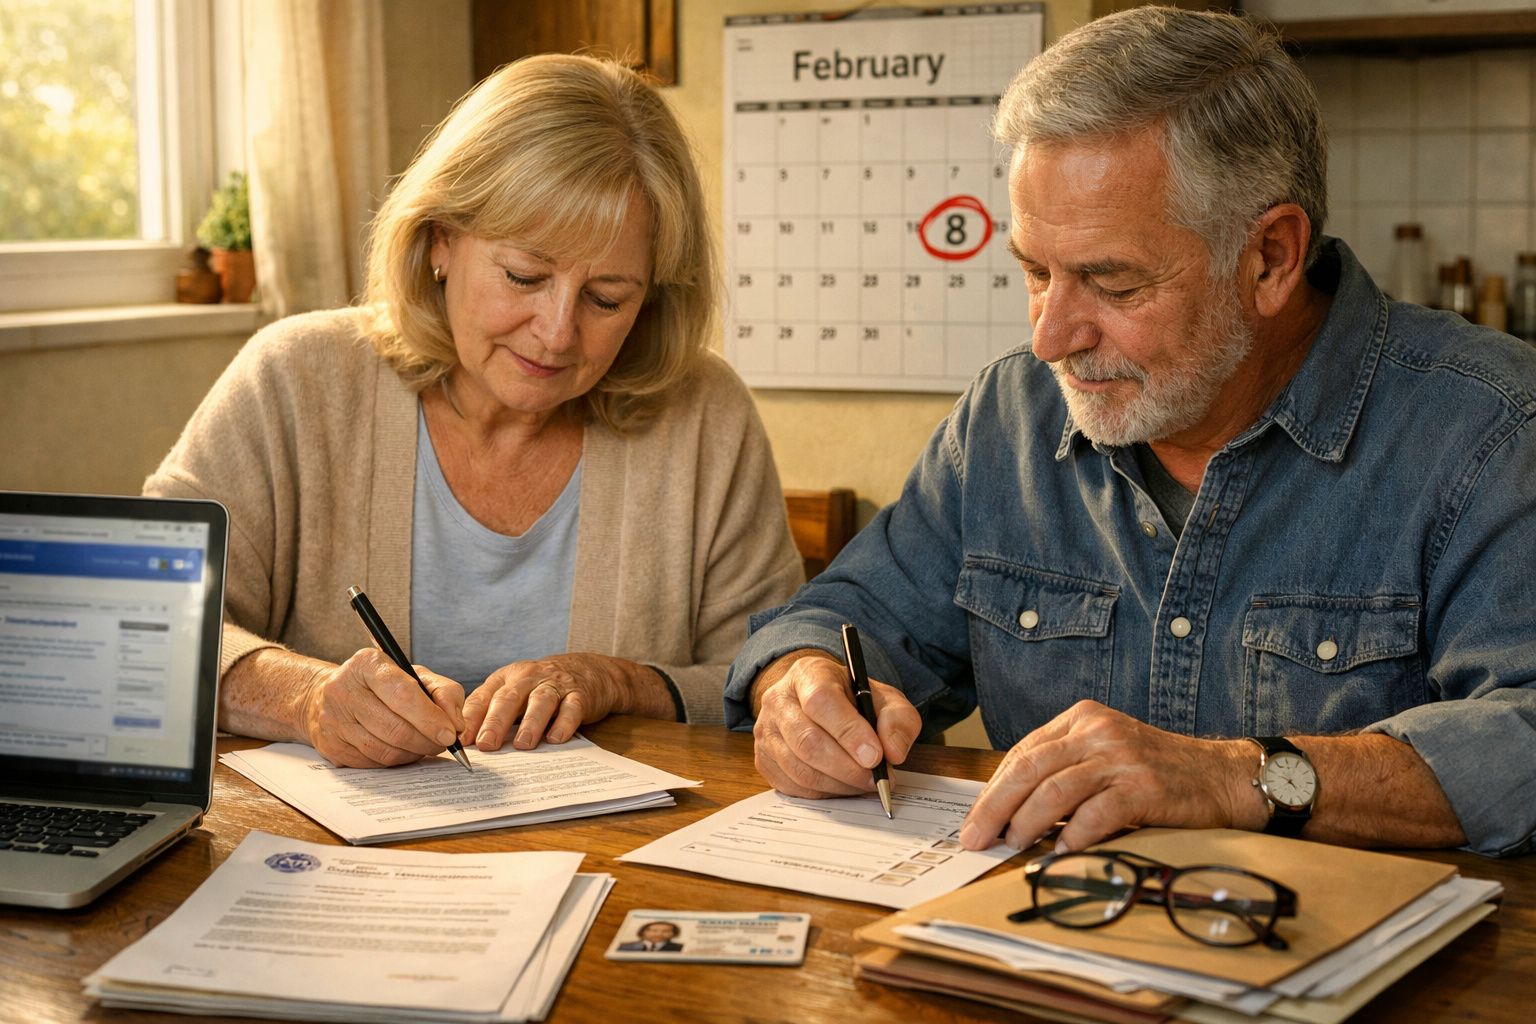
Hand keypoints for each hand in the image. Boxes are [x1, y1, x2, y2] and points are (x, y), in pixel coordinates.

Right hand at [298, 648, 465, 767]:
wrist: (329, 696)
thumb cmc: (382, 684)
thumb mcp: (416, 674)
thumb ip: (444, 692)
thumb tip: (455, 723)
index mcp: (367, 664)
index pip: (403, 694)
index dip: (430, 718)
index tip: (450, 733)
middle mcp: (344, 690)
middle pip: (395, 728)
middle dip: (427, 741)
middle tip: (443, 743)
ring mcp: (333, 720)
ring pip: (385, 750)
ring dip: (414, 753)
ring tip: (425, 745)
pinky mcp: (331, 746)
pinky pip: (374, 762)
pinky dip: (396, 760)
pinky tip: (403, 750)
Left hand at [462, 653, 639, 750]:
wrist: (589, 669)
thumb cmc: (542, 686)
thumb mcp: (514, 690)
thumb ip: (492, 711)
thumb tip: (467, 744)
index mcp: (507, 678)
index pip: (484, 696)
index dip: (471, 718)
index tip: (462, 740)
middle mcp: (529, 678)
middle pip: (510, 698)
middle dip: (496, 721)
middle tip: (486, 744)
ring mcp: (555, 685)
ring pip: (541, 701)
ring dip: (530, 723)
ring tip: (522, 744)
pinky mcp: (580, 695)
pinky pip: (572, 708)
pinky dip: (564, 723)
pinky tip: (556, 738)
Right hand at [751, 649, 921, 797]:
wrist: (817, 702)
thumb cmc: (852, 700)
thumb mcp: (884, 699)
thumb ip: (897, 720)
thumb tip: (893, 752)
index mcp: (808, 674)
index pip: (821, 701)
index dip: (849, 732)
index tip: (875, 756)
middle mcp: (779, 700)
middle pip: (807, 741)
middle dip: (847, 767)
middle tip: (876, 779)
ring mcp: (766, 732)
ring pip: (800, 769)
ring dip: (838, 784)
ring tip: (864, 783)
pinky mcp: (764, 761)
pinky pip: (794, 787)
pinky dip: (824, 793)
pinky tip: (843, 785)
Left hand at [958, 700, 1253, 852]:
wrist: (1222, 776)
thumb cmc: (1157, 772)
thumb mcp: (1105, 755)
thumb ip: (1063, 771)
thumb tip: (1010, 811)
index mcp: (1081, 720)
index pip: (1022, 753)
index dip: (992, 789)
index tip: (974, 820)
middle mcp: (1097, 732)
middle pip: (1029, 769)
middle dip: (995, 807)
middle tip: (976, 838)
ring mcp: (1121, 757)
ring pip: (1055, 790)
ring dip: (1027, 822)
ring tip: (1013, 845)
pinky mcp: (1143, 786)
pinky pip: (1097, 812)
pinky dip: (1074, 834)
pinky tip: (1059, 851)